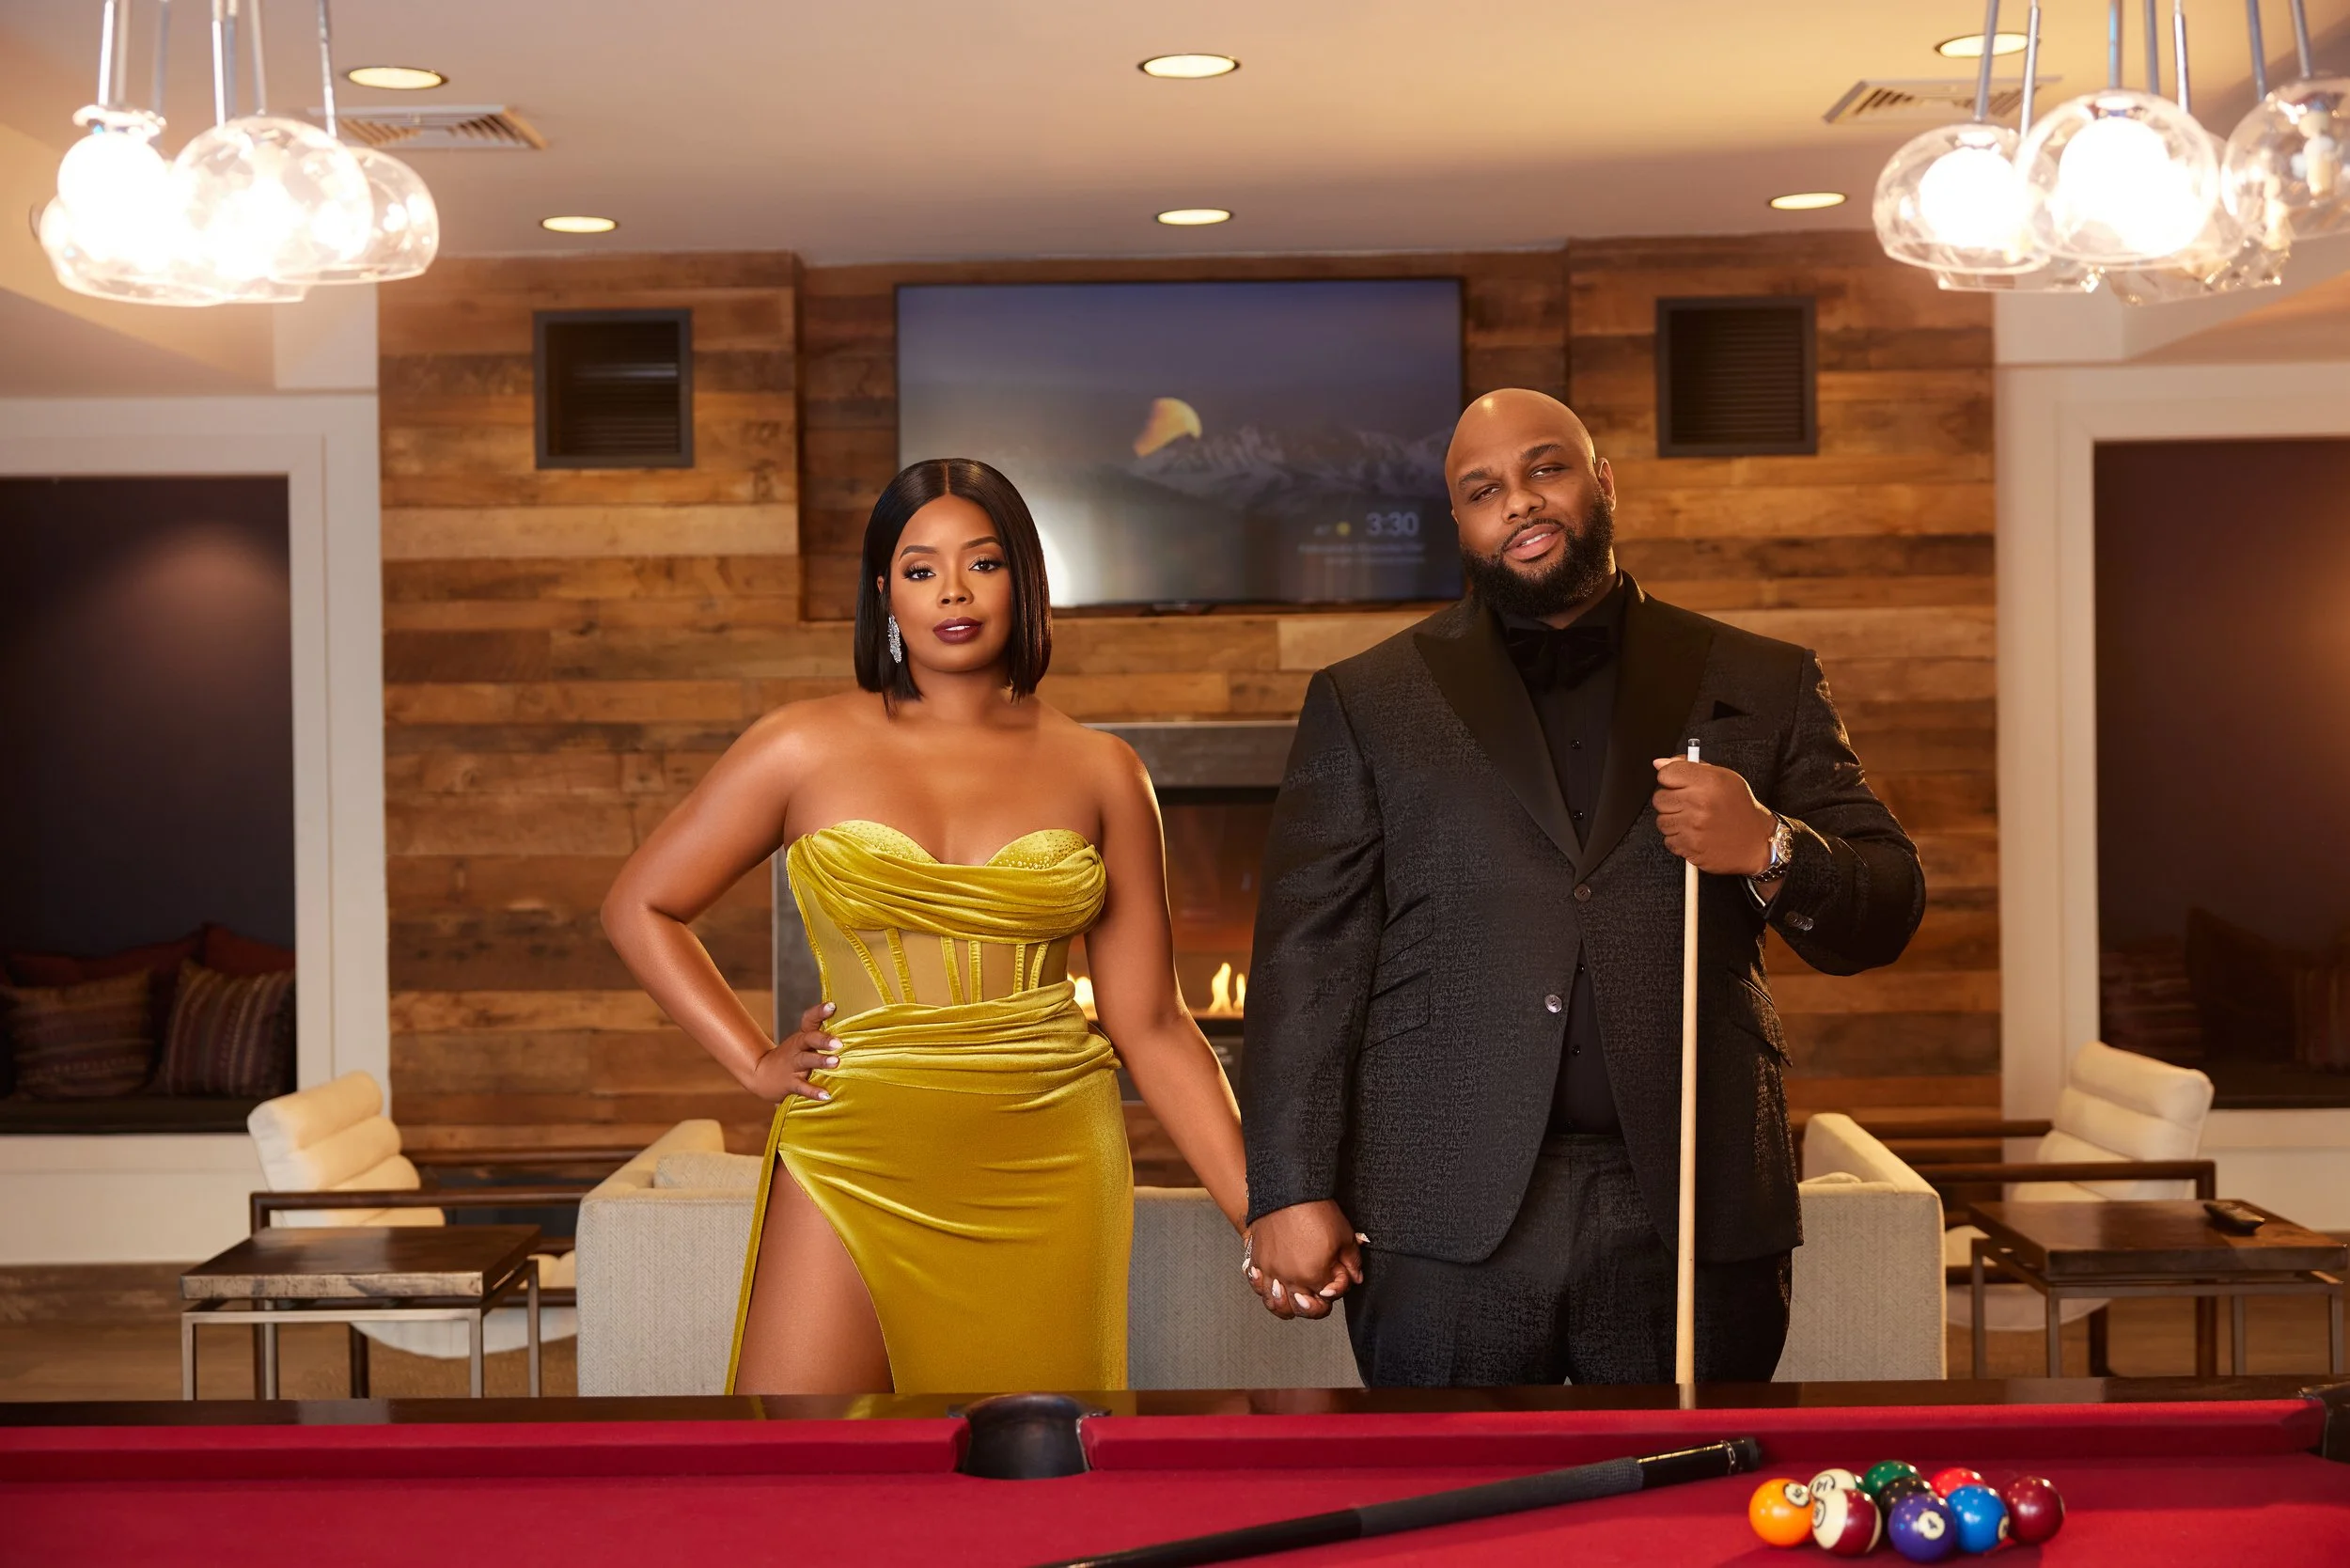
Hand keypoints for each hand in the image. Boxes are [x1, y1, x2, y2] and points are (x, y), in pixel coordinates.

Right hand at [747, 1001, 840, 1103]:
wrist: (760, 1074)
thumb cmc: (791, 1057)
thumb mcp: (803, 1044)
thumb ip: (822, 1037)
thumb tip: (855, 1029)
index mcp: (802, 1037)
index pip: (809, 1019)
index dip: (820, 1012)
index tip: (832, 1006)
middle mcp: (797, 1048)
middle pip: (809, 1039)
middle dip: (823, 1039)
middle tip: (839, 1043)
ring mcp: (793, 1065)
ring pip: (806, 1060)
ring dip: (820, 1061)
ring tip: (836, 1062)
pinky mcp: (790, 1083)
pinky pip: (802, 1087)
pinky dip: (813, 1091)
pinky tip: (826, 1095)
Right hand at [1245, 1201, 1363, 1319]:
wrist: (1289, 1189)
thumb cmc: (1315, 1209)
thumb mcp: (1344, 1235)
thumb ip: (1352, 1262)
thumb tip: (1355, 1277)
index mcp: (1313, 1276)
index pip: (1326, 1298)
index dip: (1334, 1289)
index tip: (1336, 1278)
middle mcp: (1288, 1277)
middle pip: (1300, 1309)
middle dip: (1312, 1306)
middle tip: (1316, 1295)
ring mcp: (1269, 1269)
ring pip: (1274, 1304)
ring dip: (1286, 1305)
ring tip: (1293, 1297)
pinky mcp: (1256, 1258)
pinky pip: (1256, 1284)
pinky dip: (1264, 1288)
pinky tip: (1272, 1284)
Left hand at [1651, 757, 1774, 874]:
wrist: (1757, 841)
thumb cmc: (1740, 807)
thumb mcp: (1724, 778)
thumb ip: (1691, 766)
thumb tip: (1659, 763)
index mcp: (1708, 781)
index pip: (1666, 774)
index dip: (1670, 779)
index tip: (1678, 784)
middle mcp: (1700, 803)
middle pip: (1659, 798)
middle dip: (1670, 800)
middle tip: (1688, 804)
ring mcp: (1694, 827)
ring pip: (1661, 820)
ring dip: (1673, 821)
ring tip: (1693, 820)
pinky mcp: (1691, 847)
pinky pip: (1669, 840)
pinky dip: (1679, 839)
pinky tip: (1695, 834)